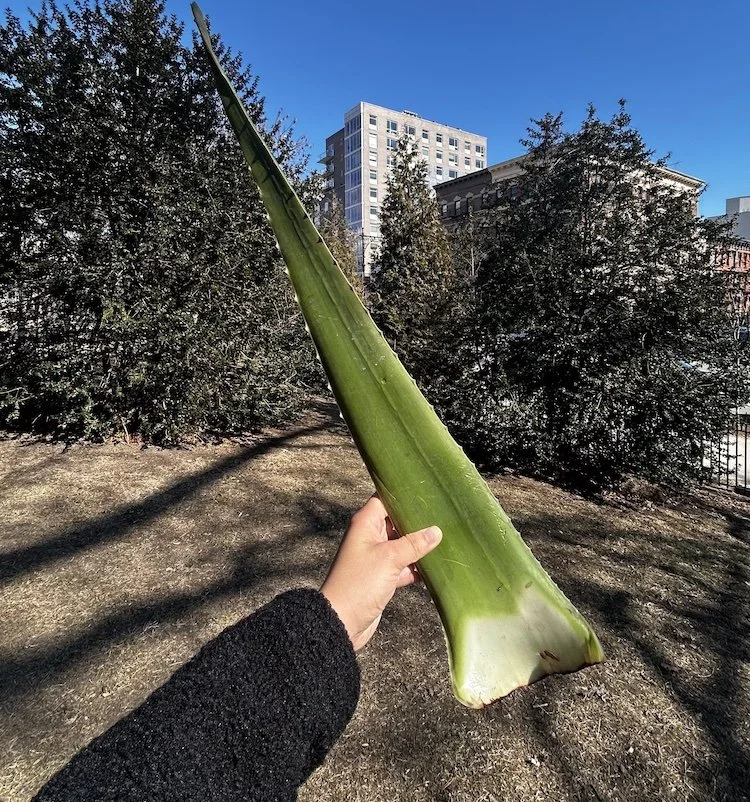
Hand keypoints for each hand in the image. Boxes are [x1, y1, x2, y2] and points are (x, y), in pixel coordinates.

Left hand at [320, 495, 441, 651]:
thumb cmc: (360, 583)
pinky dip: (416, 566)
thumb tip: (436, 531)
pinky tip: (436, 567)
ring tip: (446, 539)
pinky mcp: (382, 576)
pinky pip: (403, 565)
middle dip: (417, 522)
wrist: (342, 621)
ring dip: (420, 546)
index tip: (426, 491)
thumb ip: (414, 544)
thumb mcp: (390, 558)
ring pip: (402, 545)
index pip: (384, 499)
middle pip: (396, 521)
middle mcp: (370, 537)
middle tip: (443, 515)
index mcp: (365, 524)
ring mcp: (376, 557)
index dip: (402, 495)